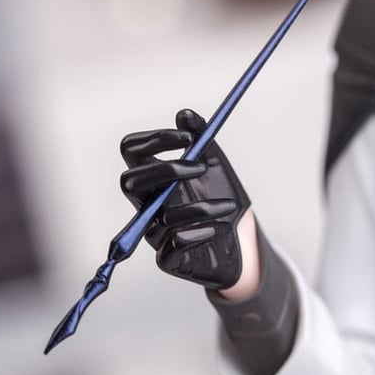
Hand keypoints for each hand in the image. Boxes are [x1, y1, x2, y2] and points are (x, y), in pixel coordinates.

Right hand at [120, 108, 258, 293]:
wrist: (244, 243)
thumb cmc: (223, 200)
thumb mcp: (217, 165)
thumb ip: (202, 138)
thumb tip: (184, 114)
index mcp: (153, 176)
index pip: (131, 150)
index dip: (154, 139)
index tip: (187, 139)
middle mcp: (147, 204)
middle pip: (130, 182)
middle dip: (166, 170)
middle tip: (201, 167)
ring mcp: (154, 232)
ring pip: (163, 215)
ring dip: (202, 206)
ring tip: (230, 206)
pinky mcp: (168, 259)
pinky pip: (172, 246)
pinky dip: (198, 233)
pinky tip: (218, 229)